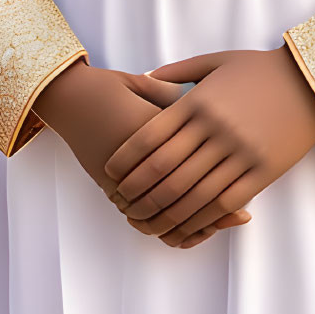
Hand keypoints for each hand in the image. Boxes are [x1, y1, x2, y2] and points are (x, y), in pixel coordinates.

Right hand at [33, 60, 250, 248]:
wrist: (68, 100)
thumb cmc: (109, 87)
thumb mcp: (145, 83)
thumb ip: (173, 94)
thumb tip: (204, 105)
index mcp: (153, 128)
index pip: (194, 153)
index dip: (223, 168)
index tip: (246, 173)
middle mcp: (141, 159)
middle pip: (183, 190)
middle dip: (214, 203)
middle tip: (240, 209)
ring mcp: (125, 177)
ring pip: (165, 213)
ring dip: (192, 223)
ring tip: (217, 222)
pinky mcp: (112, 188)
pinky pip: (144, 219)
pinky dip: (166, 229)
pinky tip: (188, 230)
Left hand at [103, 46, 314, 243]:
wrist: (312, 83)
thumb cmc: (261, 70)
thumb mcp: (216, 61)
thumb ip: (178, 71)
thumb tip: (143, 78)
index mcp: (200, 101)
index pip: (151, 136)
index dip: (127, 159)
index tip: (111, 173)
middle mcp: (216, 128)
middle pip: (166, 169)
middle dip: (138, 192)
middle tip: (121, 204)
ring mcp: (240, 152)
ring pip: (192, 192)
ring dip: (164, 213)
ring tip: (146, 222)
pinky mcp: (261, 171)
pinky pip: (224, 202)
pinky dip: (200, 218)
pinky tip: (184, 225)